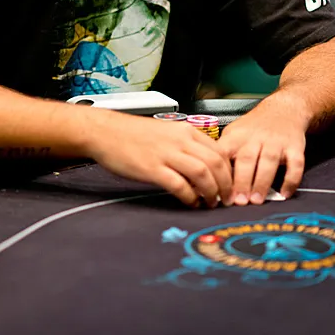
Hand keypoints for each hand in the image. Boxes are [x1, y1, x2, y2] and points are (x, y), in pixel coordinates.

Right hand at [86, 110, 232, 207]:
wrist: (105, 131)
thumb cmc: (132, 134)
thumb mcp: (166, 133)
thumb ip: (185, 146)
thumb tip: (203, 167)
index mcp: (185, 131)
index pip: (219, 151)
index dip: (229, 172)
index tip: (230, 185)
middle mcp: (180, 140)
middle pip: (216, 163)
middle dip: (226, 185)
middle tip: (226, 199)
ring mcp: (166, 154)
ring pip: (202, 173)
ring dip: (211, 192)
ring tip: (211, 203)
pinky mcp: (153, 169)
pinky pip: (180, 185)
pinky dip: (190, 197)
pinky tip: (190, 203)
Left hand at [217, 99, 306, 205]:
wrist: (283, 110)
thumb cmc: (254, 127)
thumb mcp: (233, 133)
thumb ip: (224, 154)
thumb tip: (209, 180)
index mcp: (236, 137)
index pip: (224, 153)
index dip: (220, 173)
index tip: (218, 191)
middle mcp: (256, 138)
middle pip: (246, 159)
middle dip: (242, 181)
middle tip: (238, 202)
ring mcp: (276, 142)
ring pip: (269, 161)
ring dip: (262, 182)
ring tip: (256, 201)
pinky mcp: (295, 147)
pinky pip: (295, 164)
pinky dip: (291, 179)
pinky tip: (285, 193)